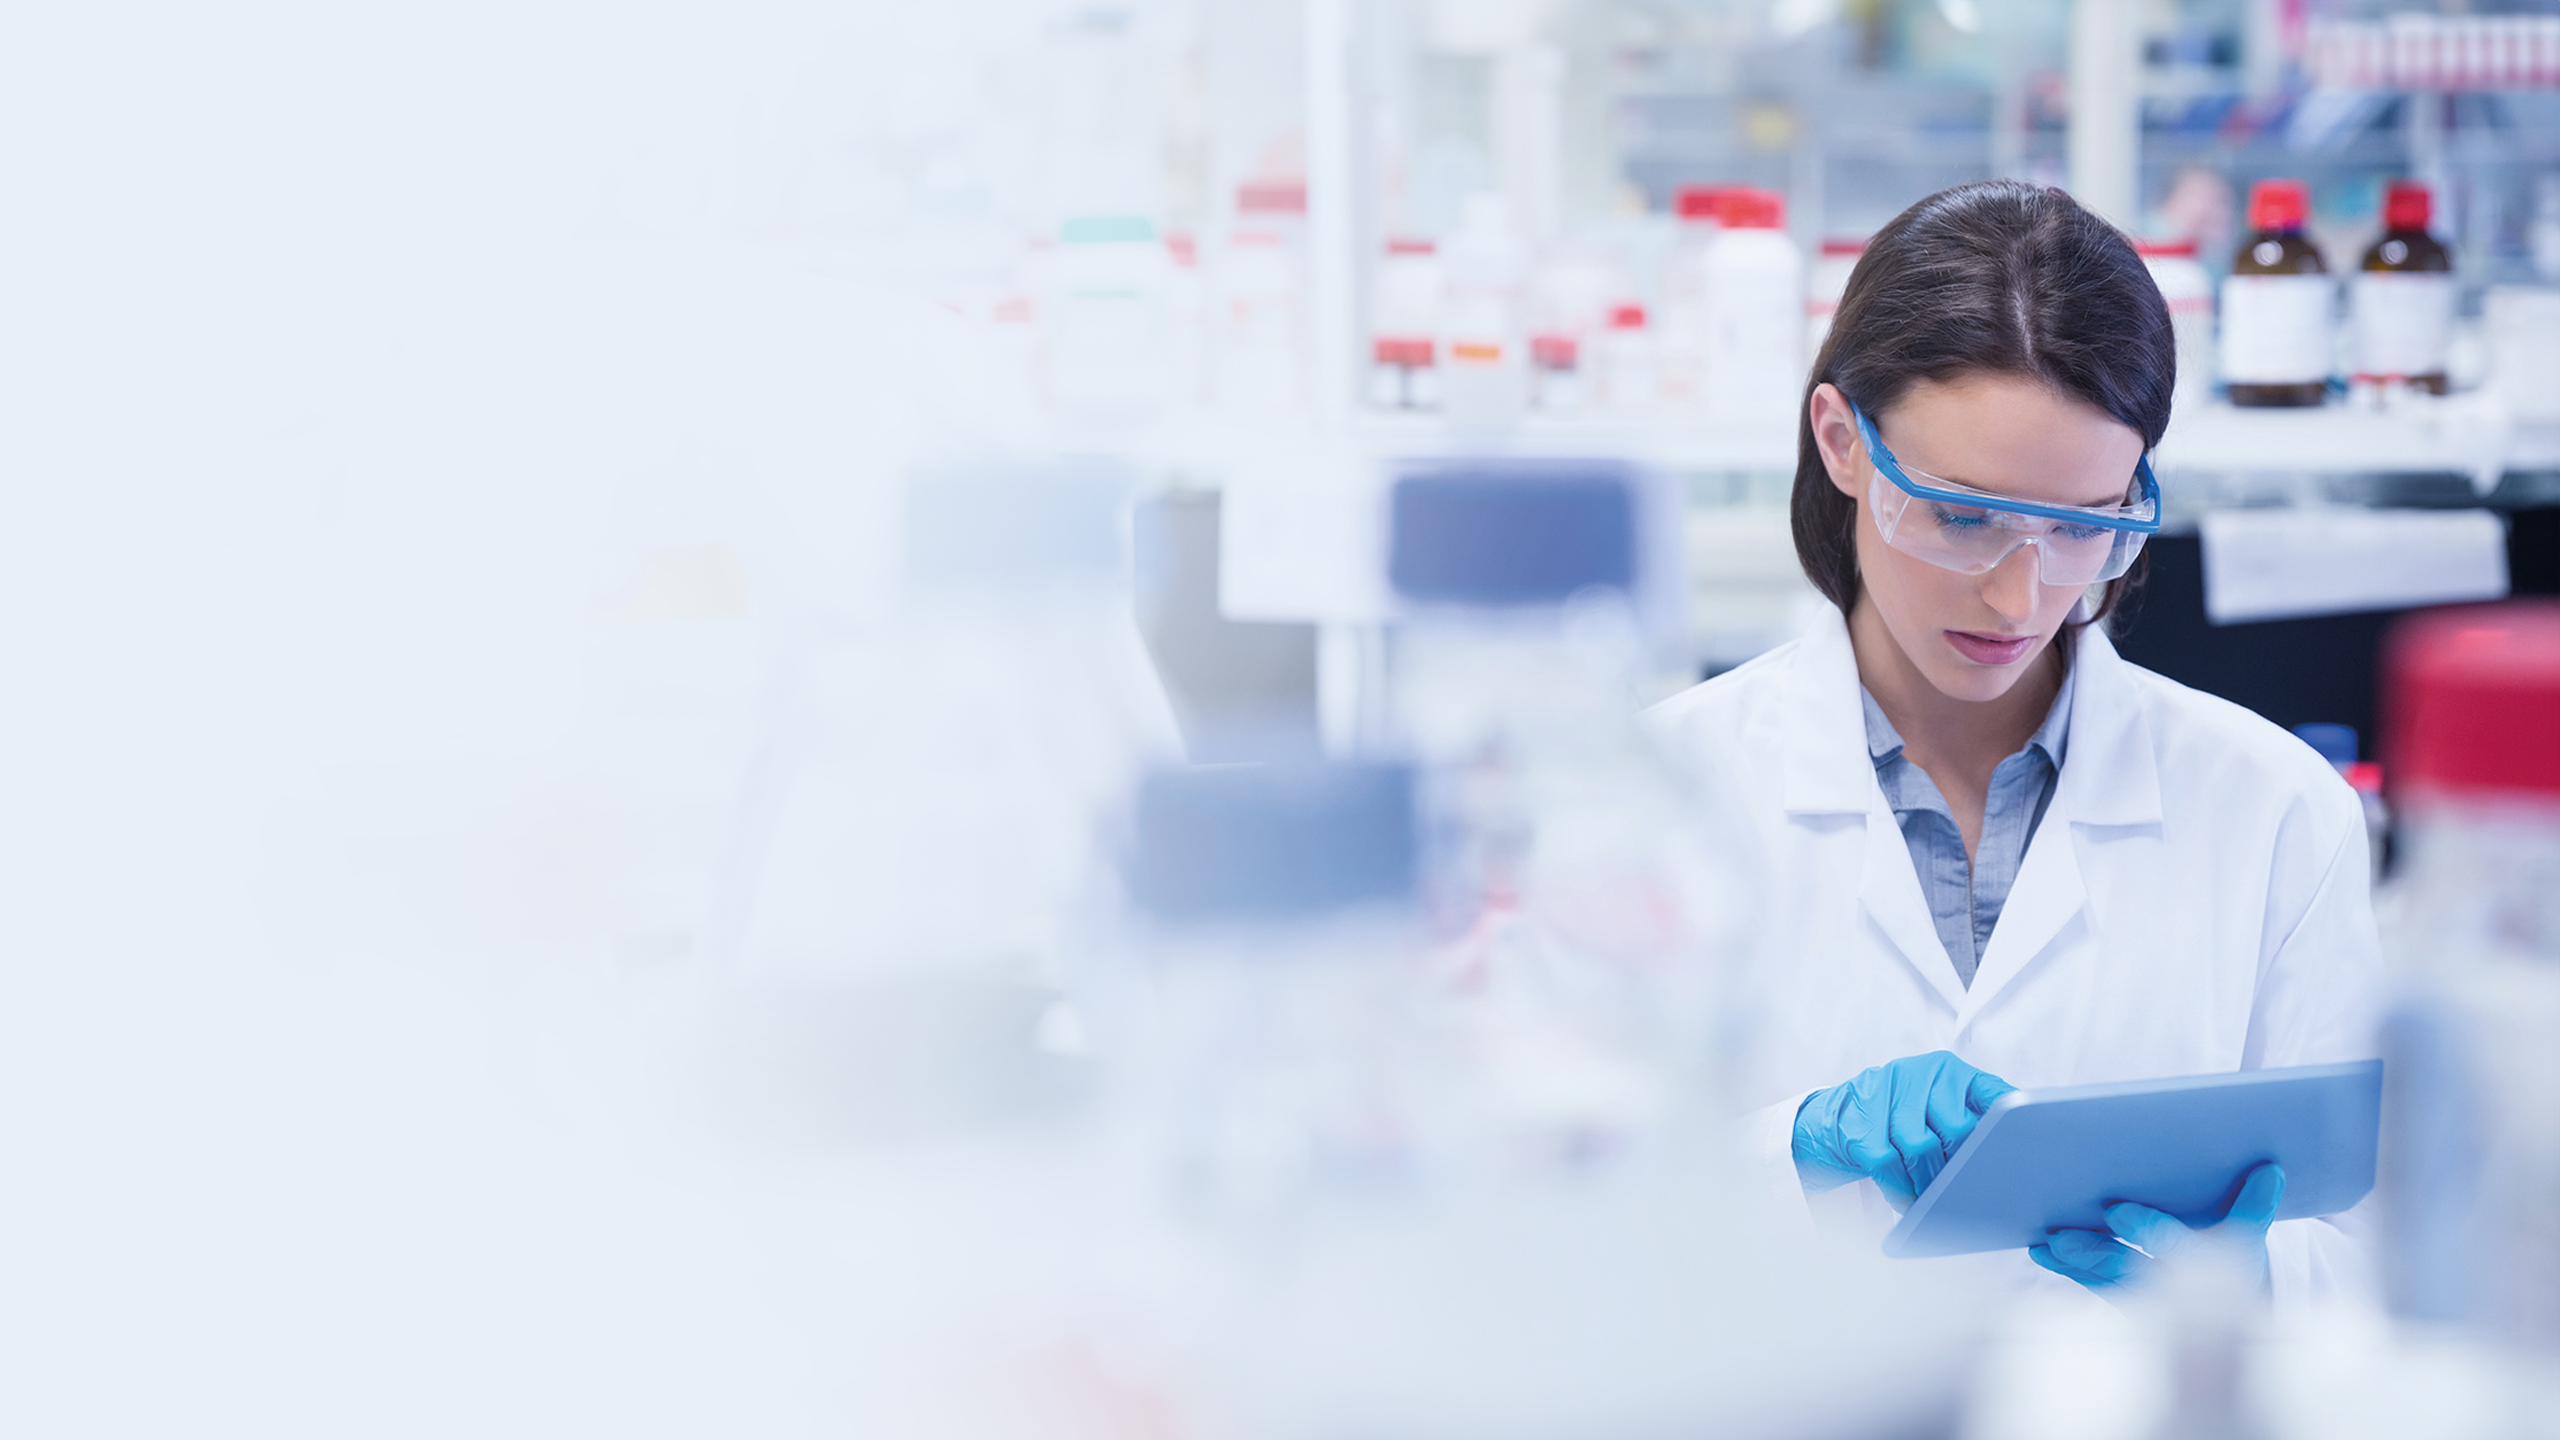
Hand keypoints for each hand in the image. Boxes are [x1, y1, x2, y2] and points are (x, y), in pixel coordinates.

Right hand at [1792, 1051, 2017, 1209]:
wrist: (1829, 1120)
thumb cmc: (1896, 1122)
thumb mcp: (1934, 1109)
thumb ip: (1971, 1121)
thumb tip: (2018, 1162)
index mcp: (1948, 1071)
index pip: (1993, 1095)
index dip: (2010, 1129)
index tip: (2021, 1158)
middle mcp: (1916, 1074)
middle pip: (1958, 1128)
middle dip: (1966, 1169)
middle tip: (1970, 1195)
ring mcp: (1882, 1095)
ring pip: (1922, 1148)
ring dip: (1932, 1186)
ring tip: (1937, 1206)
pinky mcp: (1856, 1124)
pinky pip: (1888, 1164)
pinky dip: (1902, 1191)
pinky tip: (1909, 1205)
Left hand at [2029, 1162, 2283, 1302]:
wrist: (2229, 1305)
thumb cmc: (2231, 1255)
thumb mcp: (2247, 1232)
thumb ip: (2253, 1204)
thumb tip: (2269, 1168)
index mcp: (2205, 1262)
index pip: (2174, 1244)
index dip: (2147, 1229)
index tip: (2116, 1211)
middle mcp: (2172, 1283)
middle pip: (2127, 1265)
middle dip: (2095, 1250)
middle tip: (2061, 1235)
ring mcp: (2146, 1296)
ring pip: (2104, 1277)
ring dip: (2073, 1262)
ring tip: (2043, 1243)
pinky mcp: (2125, 1298)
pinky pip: (2093, 1284)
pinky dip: (2069, 1270)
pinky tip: (2043, 1251)